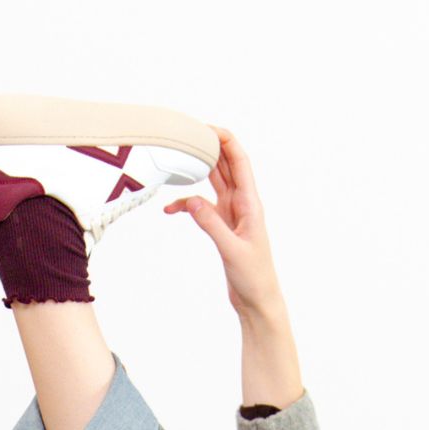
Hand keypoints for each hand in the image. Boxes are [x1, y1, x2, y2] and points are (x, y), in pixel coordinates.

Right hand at [165, 129, 284, 319]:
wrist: (257, 301)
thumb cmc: (254, 278)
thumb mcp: (232, 251)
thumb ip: (211, 225)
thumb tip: (191, 201)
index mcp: (250, 204)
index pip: (240, 162)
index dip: (226, 141)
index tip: (207, 128)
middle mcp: (242, 204)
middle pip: (225, 165)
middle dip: (209, 148)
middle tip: (188, 135)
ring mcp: (231, 214)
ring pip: (213, 182)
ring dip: (198, 170)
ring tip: (178, 160)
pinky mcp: (222, 227)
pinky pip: (202, 207)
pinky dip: (187, 205)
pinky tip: (171, 209)